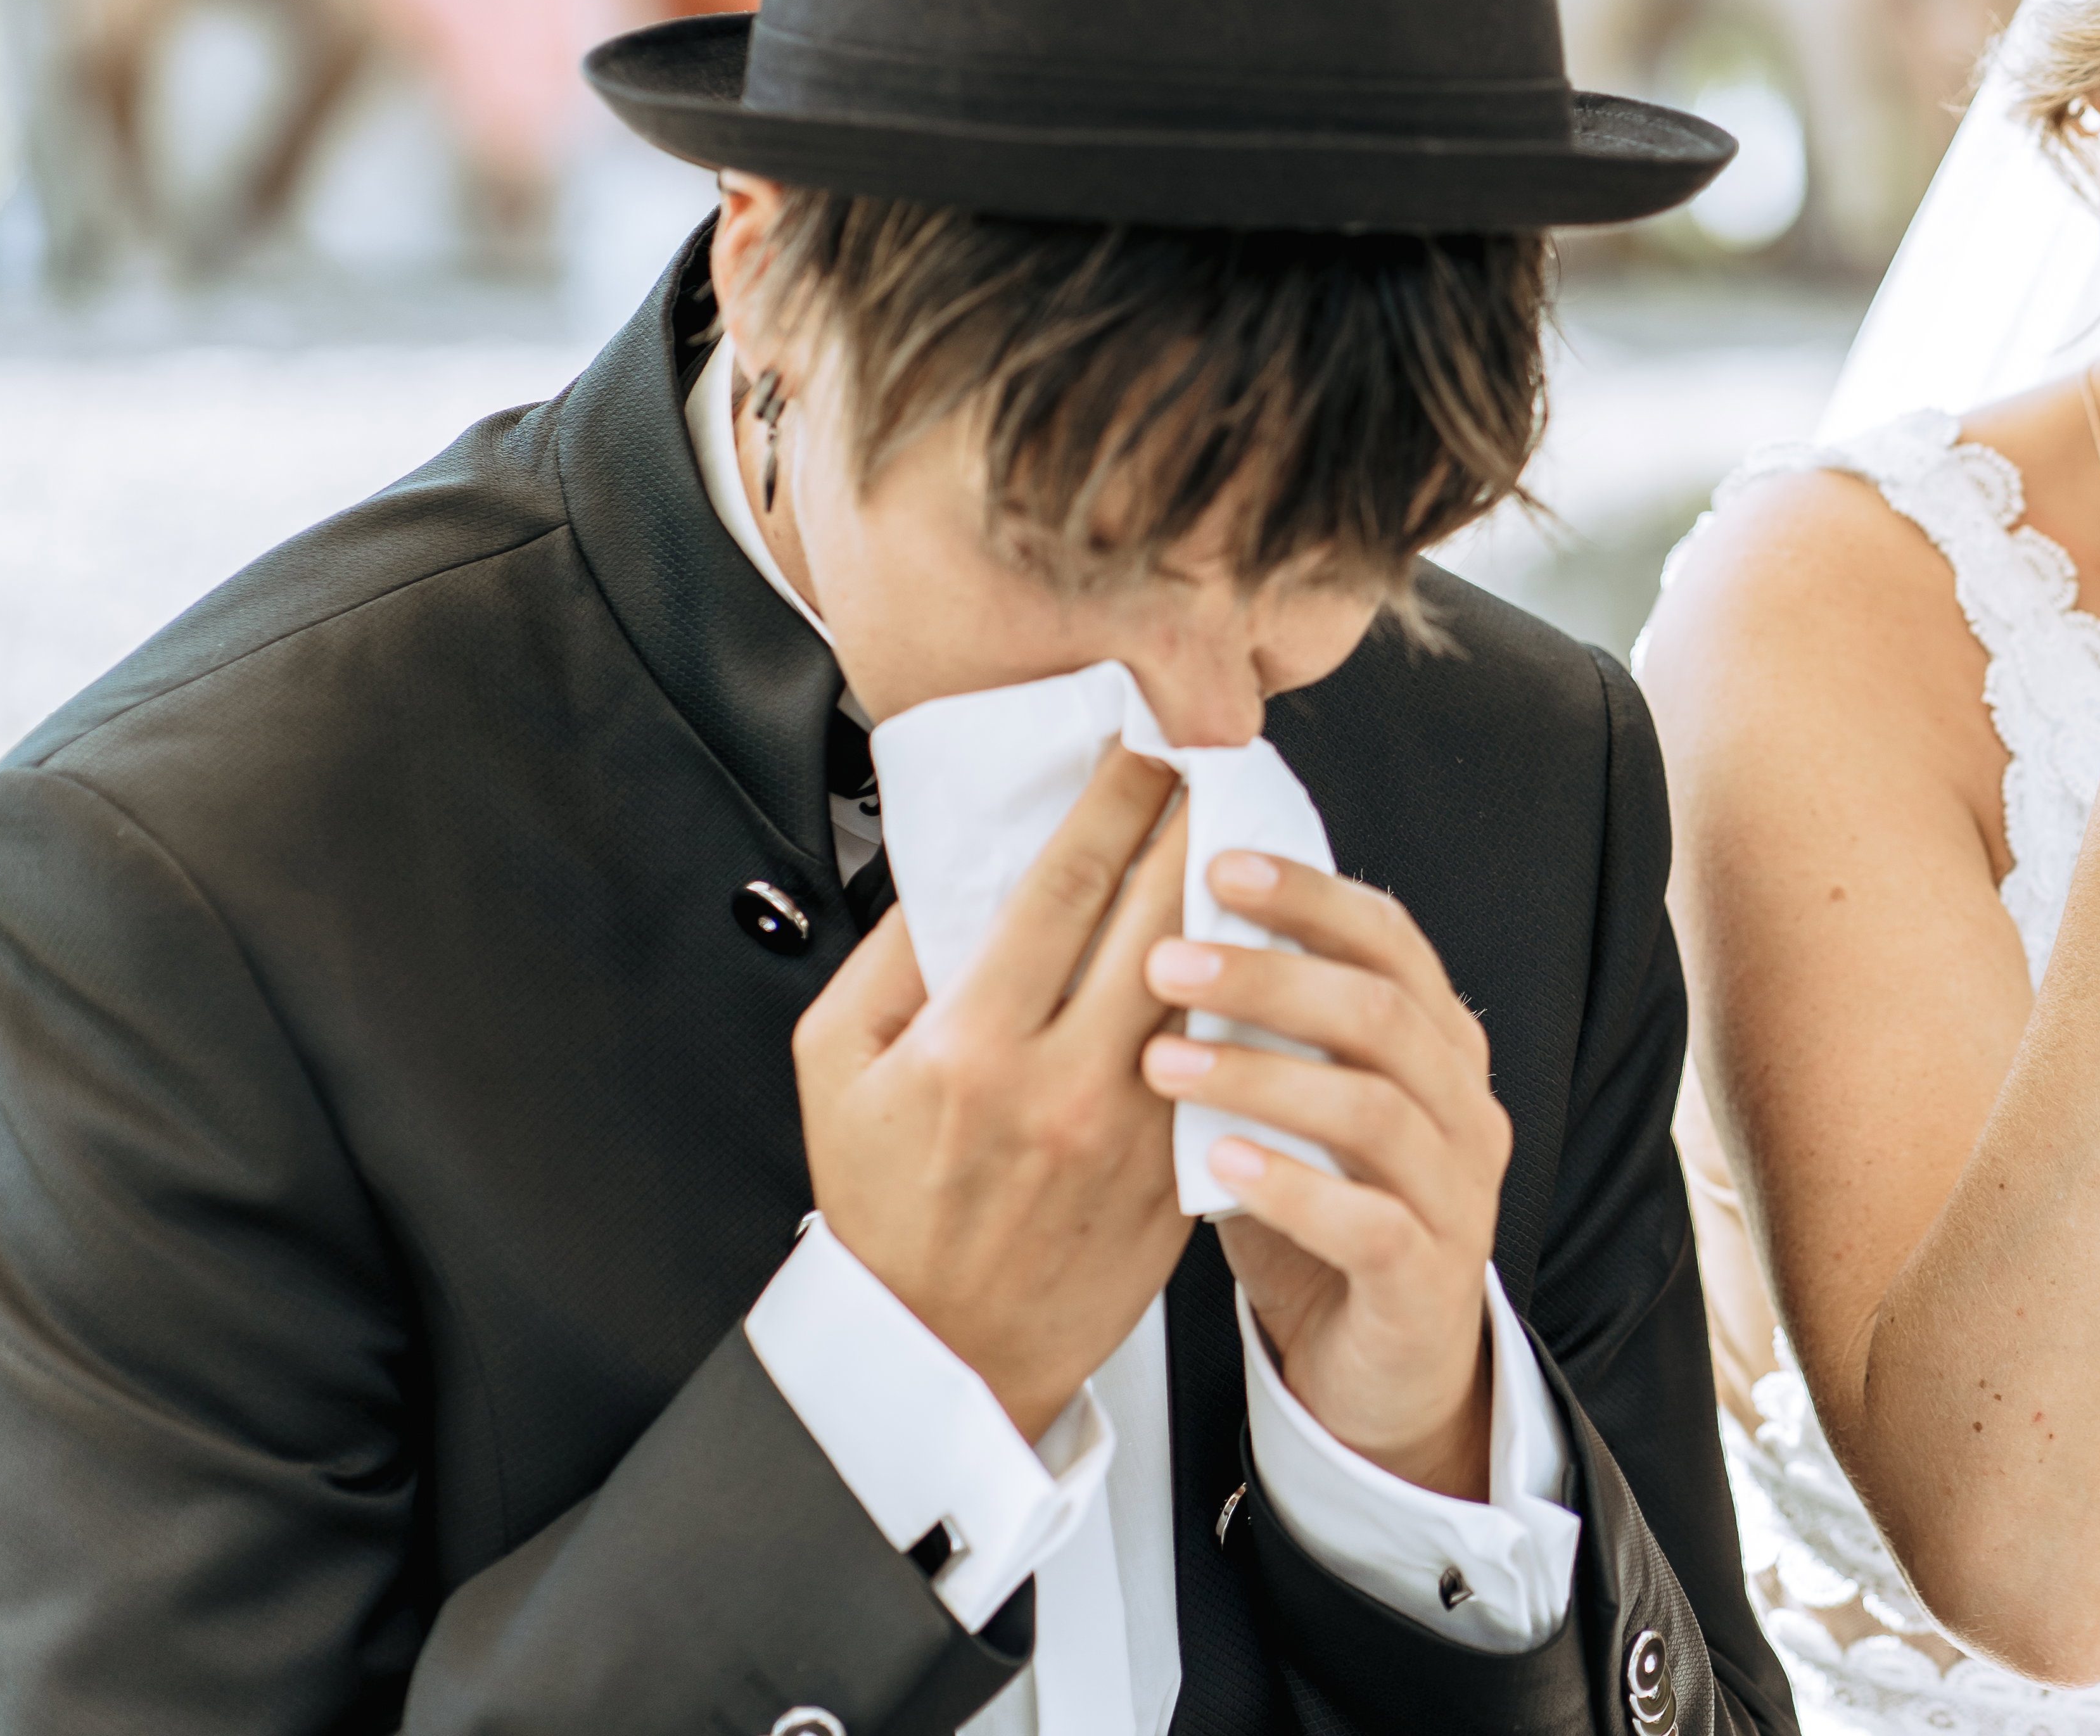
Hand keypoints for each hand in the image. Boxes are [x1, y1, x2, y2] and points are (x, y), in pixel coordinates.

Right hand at [793, 751, 1193, 1440]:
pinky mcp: (1176, 1171)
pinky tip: (1266, 949)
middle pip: (1161, 914)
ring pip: (1211, 983)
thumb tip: (952, 873)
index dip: (1120, 800)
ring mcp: (1131, 1130)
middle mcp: (1063, 1081)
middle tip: (1223, 762)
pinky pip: (1227, 1061)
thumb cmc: (882, 1207)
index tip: (1147, 747)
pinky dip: (1250, 997)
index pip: (1070, 883)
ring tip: (1255, 840)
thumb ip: (888, 958)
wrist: (937, 1351)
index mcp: (973, 1043)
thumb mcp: (833, 1068)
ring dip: (1239, 903)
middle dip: (1196, 825)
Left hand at [1143, 855, 1513, 1501]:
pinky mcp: (1429, 1279)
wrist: (1378, 1370)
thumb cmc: (1318, 1216)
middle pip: (1380, 1011)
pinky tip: (1217, 1165)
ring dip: (1262, 1076)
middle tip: (1163, 962)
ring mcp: (1458, 1193)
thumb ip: (1258, 1032)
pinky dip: (1292, 1185)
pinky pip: (1370, 1222)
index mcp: (1437, 1044)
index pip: (1388, 939)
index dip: (1307, 895)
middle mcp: (1464, 1106)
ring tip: (1163, 1063)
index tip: (1213, 863)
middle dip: (1268, 976)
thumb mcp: (1290, 1110)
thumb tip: (1159, 926)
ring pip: (1374, 1109)